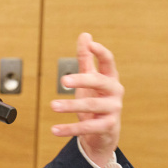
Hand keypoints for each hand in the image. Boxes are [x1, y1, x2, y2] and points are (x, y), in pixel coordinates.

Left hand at [50, 33, 122, 167]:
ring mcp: (113, 110)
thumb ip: (87, 59)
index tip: (91, 44)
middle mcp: (114, 92)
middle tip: (63, 80)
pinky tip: (54, 130)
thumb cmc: (96, 100)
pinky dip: (70, 129)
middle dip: (82, 80)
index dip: (101, 52)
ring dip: (70, 105)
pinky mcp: (107, 127)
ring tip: (53, 105)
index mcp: (110, 78)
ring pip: (91, 106)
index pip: (109, 62)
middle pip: (99, 82)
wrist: (104, 133)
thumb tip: (85, 35)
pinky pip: (87, 127)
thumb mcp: (90, 79)